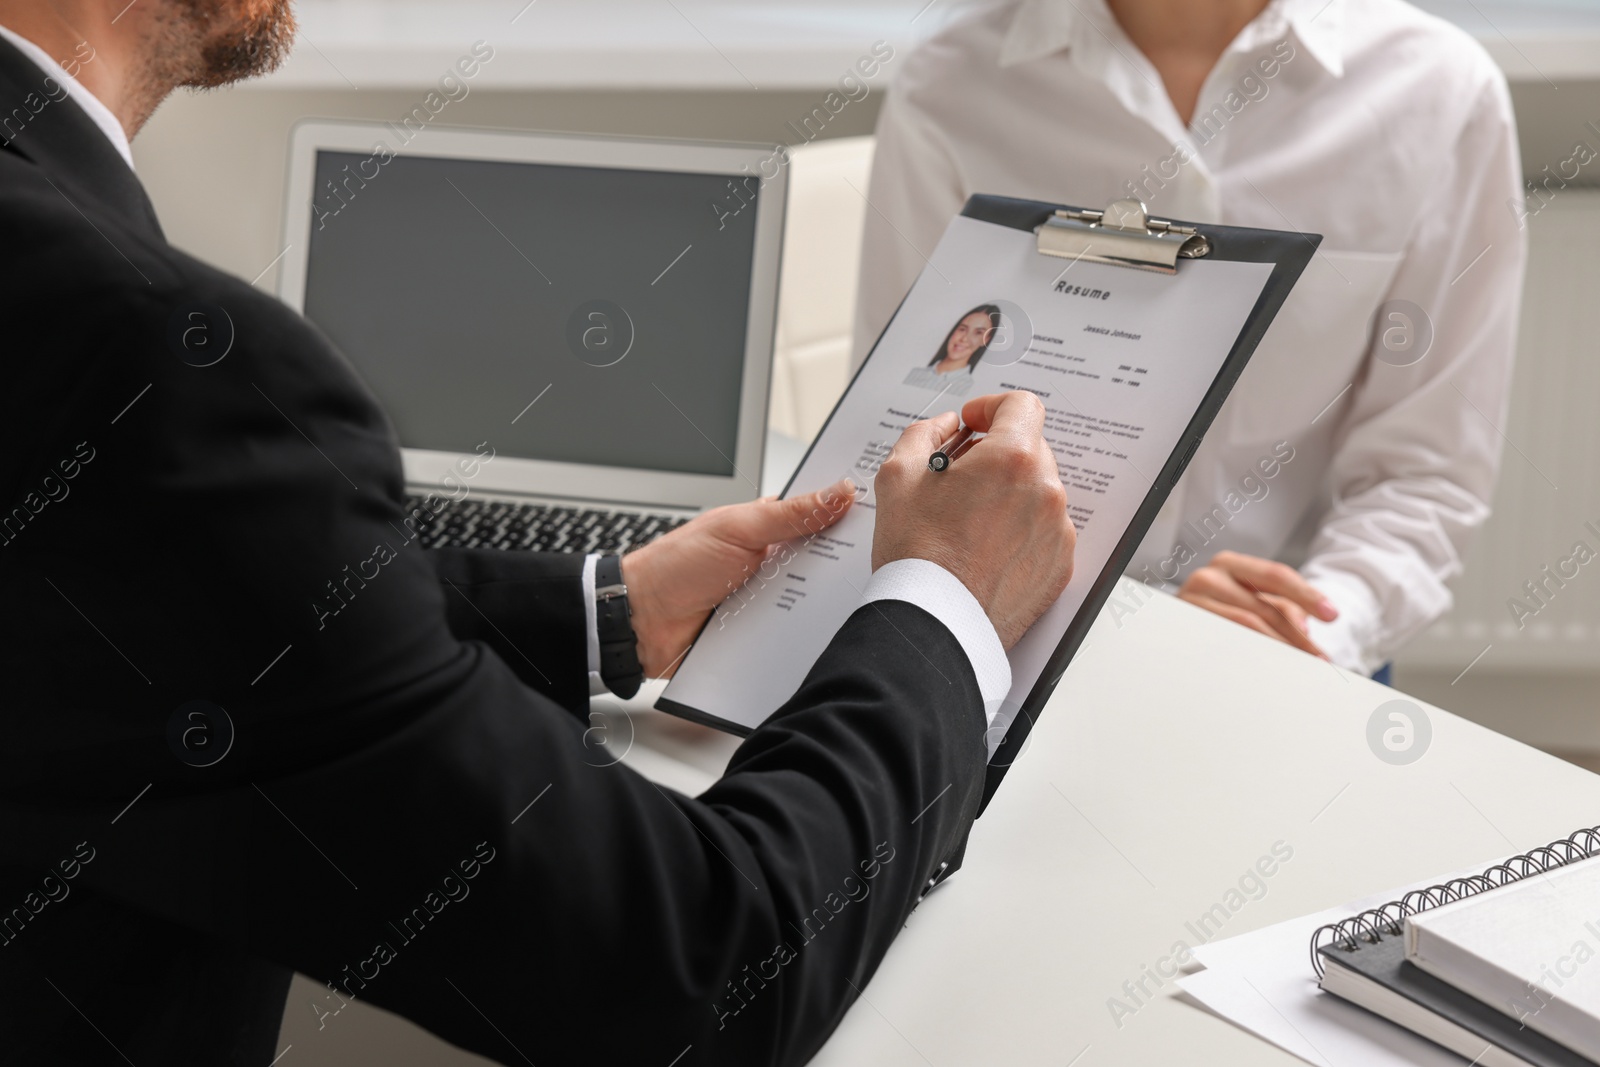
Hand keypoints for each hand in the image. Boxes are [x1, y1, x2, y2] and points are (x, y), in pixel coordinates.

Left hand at [619, 480, 855, 677]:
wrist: (640, 621)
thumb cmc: (676, 565)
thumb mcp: (738, 529)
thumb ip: (791, 513)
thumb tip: (840, 491)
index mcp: (770, 526)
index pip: (821, 514)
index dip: (849, 511)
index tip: (884, 509)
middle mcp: (775, 560)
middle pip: (827, 560)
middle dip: (847, 562)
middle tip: (875, 561)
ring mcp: (772, 596)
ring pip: (816, 598)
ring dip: (827, 601)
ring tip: (850, 598)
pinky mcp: (766, 629)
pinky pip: (796, 631)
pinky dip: (806, 631)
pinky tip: (821, 631)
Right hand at [872, 391, 1076, 648]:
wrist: (935, 623)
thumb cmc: (916, 553)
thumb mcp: (898, 476)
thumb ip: (924, 434)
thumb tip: (945, 427)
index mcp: (1013, 459)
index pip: (1021, 405)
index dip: (991, 407)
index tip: (973, 423)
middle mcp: (1046, 491)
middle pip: (1029, 449)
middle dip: (995, 454)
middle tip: (958, 478)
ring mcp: (1058, 531)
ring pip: (1036, 492)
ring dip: (1008, 493)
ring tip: (968, 521)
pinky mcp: (1059, 566)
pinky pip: (1043, 531)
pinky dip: (1019, 530)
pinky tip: (984, 549)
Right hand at [1176, 550, 1338, 657]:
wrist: (1184, 618)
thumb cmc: (1223, 607)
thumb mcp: (1254, 598)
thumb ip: (1283, 607)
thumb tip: (1303, 630)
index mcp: (1230, 564)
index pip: (1275, 575)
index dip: (1307, 595)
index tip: (1331, 615)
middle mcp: (1209, 577)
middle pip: (1264, 606)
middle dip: (1297, 635)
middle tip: (1319, 657)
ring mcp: (1194, 603)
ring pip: (1247, 626)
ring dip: (1279, 648)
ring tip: (1299, 664)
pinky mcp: (1187, 627)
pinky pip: (1226, 643)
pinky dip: (1252, 655)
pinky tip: (1268, 666)